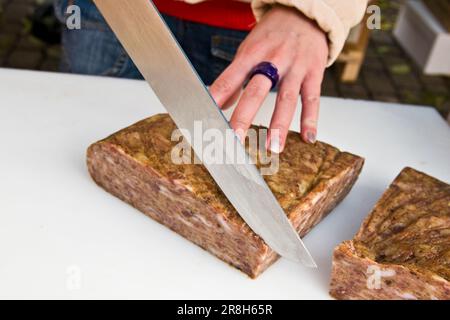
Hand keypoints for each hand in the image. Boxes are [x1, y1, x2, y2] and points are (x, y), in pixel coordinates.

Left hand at [210, 5, 327, 151]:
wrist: (305, 14)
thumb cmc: (273, 34)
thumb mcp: (249, 50)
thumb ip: (235, 78)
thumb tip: (220, 104)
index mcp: (252, 53)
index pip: (231, 78)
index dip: (218, 97)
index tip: (208, 117)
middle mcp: (273, 59)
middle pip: (257, 90)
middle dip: (245, 116)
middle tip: (235, 139)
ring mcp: (295, 66)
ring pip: (286, 97)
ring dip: (279, 124)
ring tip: (272, 147)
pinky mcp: (314, 72)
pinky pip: (313, 98)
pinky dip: (311, 119)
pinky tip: (308, 138)